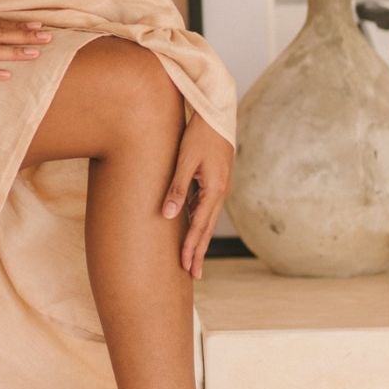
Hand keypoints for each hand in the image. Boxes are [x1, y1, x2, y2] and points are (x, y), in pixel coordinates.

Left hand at [162, 113, 233, 279]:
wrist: (216, 112)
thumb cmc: (198, 134)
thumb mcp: (185, 160)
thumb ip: (177, 188)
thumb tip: (168, 215)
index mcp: (215, 189)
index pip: (200, 226)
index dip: (191, 247)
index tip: (185, 267)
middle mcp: (220, 192)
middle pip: (206, 228)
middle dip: (198, 252)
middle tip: (192, 276)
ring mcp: (218, 187)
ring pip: (206, 219)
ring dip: (198, 240)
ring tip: (191, 259)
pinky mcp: (214, 181)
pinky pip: (204, 207)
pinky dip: (198, 223)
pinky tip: (190, 230)